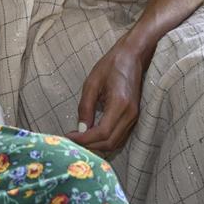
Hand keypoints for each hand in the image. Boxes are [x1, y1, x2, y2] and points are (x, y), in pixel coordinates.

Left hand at [66, 38, 145, 154]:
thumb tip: (80, 129)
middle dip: (89, 145)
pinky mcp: (133, 118)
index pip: (102, 132)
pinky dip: (105, 140)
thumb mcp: (92, 83)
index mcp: (120, 104)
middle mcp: (130, 115)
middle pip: (110, 142)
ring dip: (97, 145)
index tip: (69, 137)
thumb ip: (86, 107)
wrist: (132, 57)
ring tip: (79, 139)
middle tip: (71, 140)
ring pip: (116, 142)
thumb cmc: (110, 66)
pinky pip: (119, 137)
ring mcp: (134, 117)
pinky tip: (91, 135)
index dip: (85, 139)